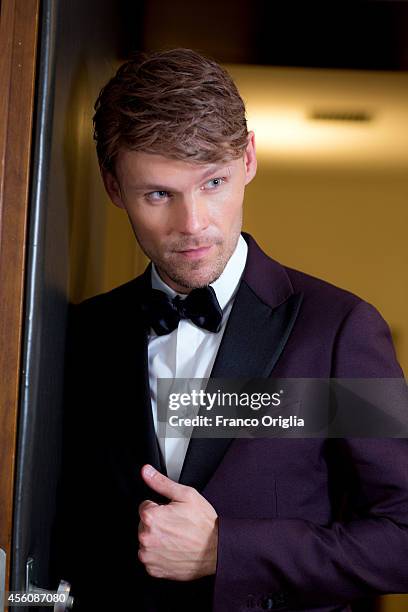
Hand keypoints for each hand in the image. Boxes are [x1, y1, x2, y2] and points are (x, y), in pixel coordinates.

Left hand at [138, 464, 217, 580]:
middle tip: (176, 525)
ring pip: (146, 541)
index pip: (145, 506)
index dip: (160, 508)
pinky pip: (150, 558)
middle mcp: (146, 537)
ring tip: (176, 538)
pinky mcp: (154, 569)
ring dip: (157, 539)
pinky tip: (174, 550)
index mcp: (151, 517)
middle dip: (157, 523)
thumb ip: (161, 482)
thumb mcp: (186, 495)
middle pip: (144, 525)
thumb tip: (146, 471)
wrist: (216, 550)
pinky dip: (159, 555)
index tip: (172, 513)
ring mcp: (149, 556)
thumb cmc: (203, 523)